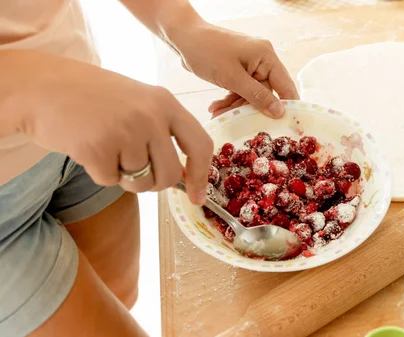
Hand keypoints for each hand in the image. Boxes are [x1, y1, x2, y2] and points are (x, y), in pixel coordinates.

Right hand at [17, 53, 211, 203]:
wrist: (43, 86)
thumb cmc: (94, 98)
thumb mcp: (139, 103)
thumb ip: (164, 132)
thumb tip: (186, 176)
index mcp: (165, 102)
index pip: (200, 144)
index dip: (202, 175)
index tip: (198, 196)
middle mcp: (150, 116)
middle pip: (170, 174)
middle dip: (154, 183)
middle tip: (133, 171)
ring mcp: (125, 132)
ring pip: (141, 182)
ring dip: (124, 177)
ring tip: (107, 148)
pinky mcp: (98, 148)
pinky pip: (110, 181)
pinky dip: (99, 173)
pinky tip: (88, 148)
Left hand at [169, 22, 299, 117]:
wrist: (183, 38)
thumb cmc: (207, 51)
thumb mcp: (232, 77)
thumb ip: (257, 96)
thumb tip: (280, 112)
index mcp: (267, 57)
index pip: (285, 86)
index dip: (287, 106)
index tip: (285, 127)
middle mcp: (262, 61)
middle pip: (265, 94)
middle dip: (248, 109)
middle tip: (234, 121)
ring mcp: (249, 66)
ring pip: (250, 95)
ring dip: (234, 107)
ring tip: (217, 114)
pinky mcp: (237, 71)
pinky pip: (239, 91)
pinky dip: (228, 100)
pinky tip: (215, 108)